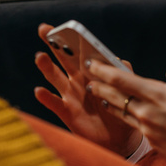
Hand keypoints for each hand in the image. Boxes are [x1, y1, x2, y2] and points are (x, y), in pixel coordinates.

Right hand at [34, 23, 141, 156]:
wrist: (120, 138)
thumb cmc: (121, 108)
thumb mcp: (125, 89)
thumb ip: (122, 73)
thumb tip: (117, 59)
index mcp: (92, 72)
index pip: (81, 51)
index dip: (73, 39)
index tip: (66, 27)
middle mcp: (78, 80)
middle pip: (64, 59)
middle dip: (54, 44)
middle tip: (44, 29)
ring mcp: (70, 95)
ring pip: (56, 78)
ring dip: (47, 68)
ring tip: (40, 57)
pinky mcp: (66, 112)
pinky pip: (53, 103)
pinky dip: (45, 97)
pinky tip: (40, 90)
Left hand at [86, 55, 165, 165]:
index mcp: (157, 94)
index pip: (121, 80)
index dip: (103, 70)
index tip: (92, 63)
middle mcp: (147, 112)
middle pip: (113, 95)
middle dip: (98, 84)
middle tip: (88, 76)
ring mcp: (146, 128)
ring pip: (119, 110)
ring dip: (106, 99)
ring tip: (97, 91)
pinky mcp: (150, 141)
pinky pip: (130, 123)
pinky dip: (120, 113)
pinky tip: (118, 110)